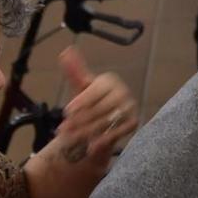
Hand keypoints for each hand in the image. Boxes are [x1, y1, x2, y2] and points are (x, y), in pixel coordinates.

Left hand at [54, 46, 137, 167]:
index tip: (67, 111)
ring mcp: (130, 107)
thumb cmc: (91, 99)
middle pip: (99, 109)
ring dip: (87, 132)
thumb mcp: (81, 86)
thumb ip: (74, 71)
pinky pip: (116, 133)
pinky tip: (90, 146)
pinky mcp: (133, 122)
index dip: (81, 102)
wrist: (106, 117)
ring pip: (105, 122)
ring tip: (71, 138)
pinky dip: (103, 140)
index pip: (94, 92)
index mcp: (109, 81)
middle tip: (64, 129)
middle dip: (79, 121)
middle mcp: (123, 92)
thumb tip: (65, 51)